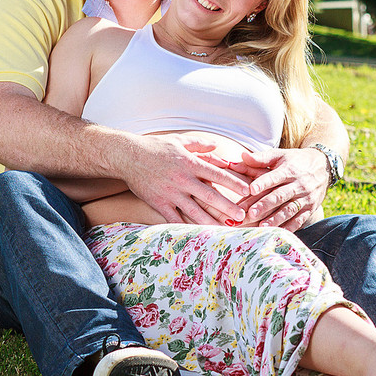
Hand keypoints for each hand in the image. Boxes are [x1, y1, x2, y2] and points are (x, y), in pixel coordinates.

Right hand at [119, 134, 250, 224]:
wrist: (128, 156)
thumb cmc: (155, 147)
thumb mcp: (179, 141)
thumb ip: (200, 144)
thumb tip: (218, 146)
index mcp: (189, 163)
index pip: (216, 174)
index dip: (233, 183)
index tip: (248, 190)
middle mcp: (182, 179)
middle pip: (209, 195)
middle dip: (227, 206)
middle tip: (242, 216)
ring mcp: (170, 192)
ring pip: (194, 211)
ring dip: (210, 221)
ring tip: (224, 229)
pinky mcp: (158, 202)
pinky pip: (174, 218)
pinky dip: (185, 227)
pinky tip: (196, 235)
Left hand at [227, 147, 329, 229]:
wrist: (323, 166)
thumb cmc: (295, 161)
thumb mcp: (280, 155)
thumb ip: (261, 158)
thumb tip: (242, 156)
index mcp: (288, 170)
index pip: (274, 177)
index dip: (263, 183)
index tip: (251, 189)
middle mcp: (298, 184)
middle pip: (280, 196)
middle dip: (265, 205)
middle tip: (251, 213)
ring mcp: (305, 198)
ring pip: (289, 210)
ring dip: (275, 219)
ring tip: (262, 227)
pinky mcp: (310, 209)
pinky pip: (299, 220)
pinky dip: (289, 228)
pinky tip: (278, 234)